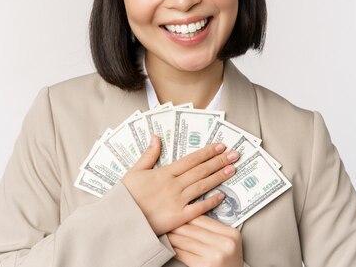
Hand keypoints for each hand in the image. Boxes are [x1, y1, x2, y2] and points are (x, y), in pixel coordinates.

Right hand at [121, 135, 238, 235]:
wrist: (120, 219)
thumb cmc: (125, 196)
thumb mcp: (134, 171)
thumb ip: (148, 155)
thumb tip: (156, 137)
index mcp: (164, 172)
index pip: (191, 159)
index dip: (207, 152)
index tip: (221, 146)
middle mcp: (174, 185)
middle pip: (201, 170)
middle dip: (219, 161)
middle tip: (235, 155)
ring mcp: (177, 201)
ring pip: (203, 186)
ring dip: (219, 177)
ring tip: (232, 169)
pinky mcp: (178, 217)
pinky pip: (199, 208)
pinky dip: (211, 201)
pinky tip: (222, 195)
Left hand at [167, 215, 243, 266]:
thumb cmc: (228, 264)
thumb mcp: (228, 245)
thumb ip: (215, 232)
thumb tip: (191, 219)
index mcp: (231, 234)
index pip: (204, 219)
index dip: (188, 216)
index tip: (178, 214)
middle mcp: (225, 243)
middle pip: (194, 229)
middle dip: (178, 225)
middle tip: (168, 222)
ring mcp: (215, 255)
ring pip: (187, 241)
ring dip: (173, 237)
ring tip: (166, 233)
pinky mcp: (204, 265)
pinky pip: (184, 254)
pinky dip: (175, 250)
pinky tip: (171, 247)